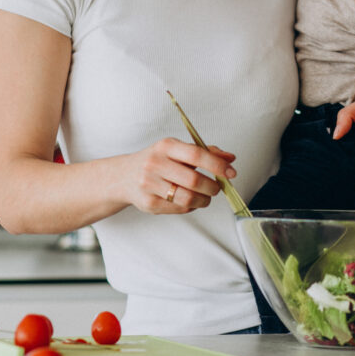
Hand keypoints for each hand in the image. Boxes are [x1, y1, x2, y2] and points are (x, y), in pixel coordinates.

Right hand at [121, 138, 235, 213]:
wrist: (123, 176)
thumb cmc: (156, 161)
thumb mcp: (176, 150)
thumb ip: (204, 152)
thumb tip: (230, 158)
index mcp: (165, 146)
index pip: (196, 155)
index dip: (217, 165)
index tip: (231, 172)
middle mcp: (155, 164)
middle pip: (194, 180)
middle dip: (212, 187)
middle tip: (217, 188)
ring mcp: (150, 185)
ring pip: (188, 199)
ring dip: (204, 200)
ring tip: (206, 197)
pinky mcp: (149, 203)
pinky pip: (179, 209)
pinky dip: (191, 207)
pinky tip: (190, 201)